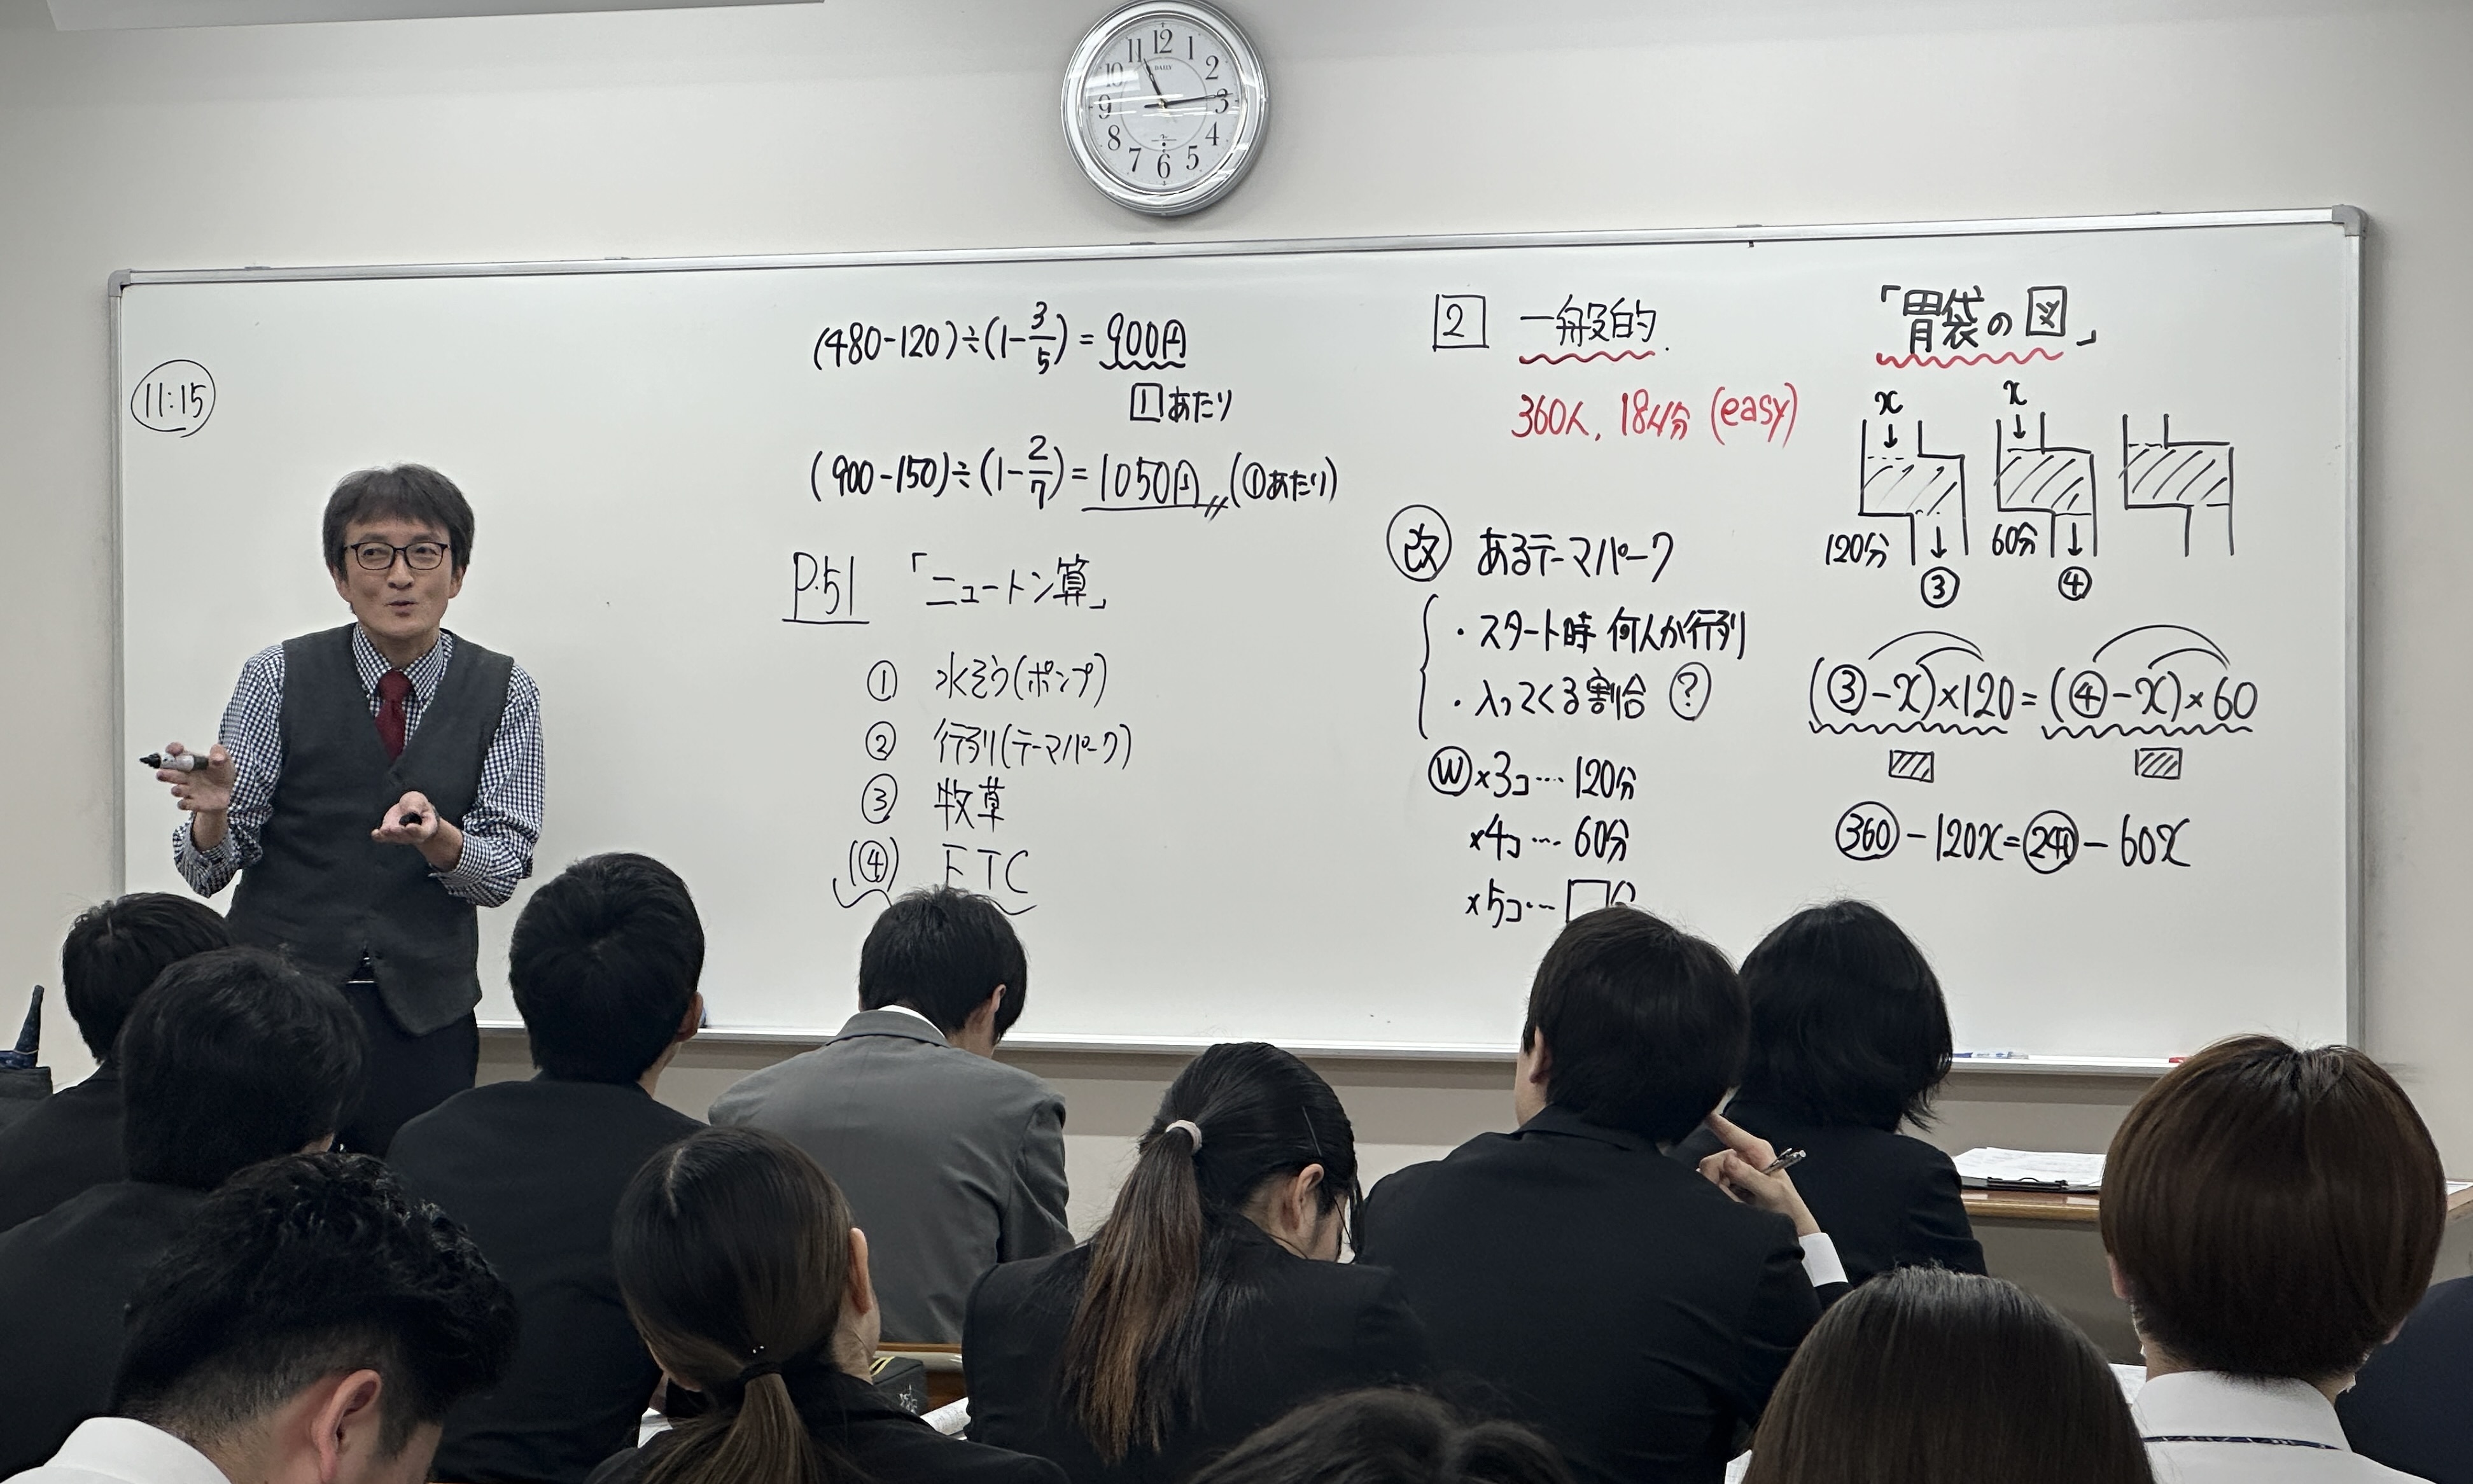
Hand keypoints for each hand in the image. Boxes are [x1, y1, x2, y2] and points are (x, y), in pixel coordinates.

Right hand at [159, 742, 234, 814]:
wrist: (228, 791)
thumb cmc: (221, 772)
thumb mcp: (223, 759)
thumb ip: (219, 754)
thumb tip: (217, 758)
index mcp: (189, 761)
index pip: (174, 753)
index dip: (172, 750)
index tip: (176, 750)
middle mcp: (184, 775)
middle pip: (169, 773)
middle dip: (165, 774)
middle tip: (162, 773)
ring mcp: (187, 789)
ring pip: (176, 790)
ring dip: (176, 789)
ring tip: (179, 788)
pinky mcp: (192, 803)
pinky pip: (184, 804)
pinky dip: (184, 803)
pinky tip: (187, 802)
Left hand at [371, 791, 462, 872]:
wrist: (410, 812)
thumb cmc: (418, 806)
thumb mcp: (420, 800)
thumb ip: (417, 804)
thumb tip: (412, 810)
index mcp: (426, 828)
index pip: (421, 832)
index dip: (415, 830)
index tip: (409, 826)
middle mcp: (414, 836)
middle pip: (407, 837)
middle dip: (399, 832)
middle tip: (393, 828)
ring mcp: (401, 836)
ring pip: (395, 837)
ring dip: (389, 834)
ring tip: (384, 830)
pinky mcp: (389, 833)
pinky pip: (383, 838)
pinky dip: (379, 836)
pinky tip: (375, 833)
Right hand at [1695, 1112, 1819, 1237]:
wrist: (1789, 1226)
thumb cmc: (1787, 1206)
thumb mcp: (1773, 1192)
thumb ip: (1750, 1176)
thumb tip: (1728, 1160)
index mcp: (1756, 1150)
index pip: (1730, 1132)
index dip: (1714, 1122)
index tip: (1701, 1113)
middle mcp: (1741, 1156)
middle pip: (1712, 1162)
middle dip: (1717, 1183)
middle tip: (1734, 1199)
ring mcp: (1733, 1169)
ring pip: (1708, 1176)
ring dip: (1719, 1192)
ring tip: (1740, 1203)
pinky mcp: (1727, 1183)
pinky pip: (1710, 1185)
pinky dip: (1718, 1196)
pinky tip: (1734, 1203)